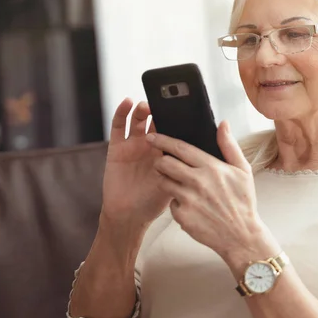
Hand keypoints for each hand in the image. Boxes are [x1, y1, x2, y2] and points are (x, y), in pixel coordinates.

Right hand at [100, 98, 171, 226]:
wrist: (129, 215)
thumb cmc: (153, 202)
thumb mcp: (174, 182)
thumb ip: (182, 167)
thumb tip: (200, 153)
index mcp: (166, 151)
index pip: (172, 128)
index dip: (176, 116)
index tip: (183, 104)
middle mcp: (150, 145)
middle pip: (156, 120)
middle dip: (160, 110)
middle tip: (165, 101)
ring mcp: (133, 144)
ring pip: (138, 120)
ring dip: (142, 109)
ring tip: (147, 104)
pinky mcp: (117, 147)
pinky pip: (119, 127)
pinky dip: (121, 113)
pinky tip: (127, 102)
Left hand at [146, 121, 271, 258]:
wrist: (241, 235)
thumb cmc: (243, 202)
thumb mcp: (243, 170)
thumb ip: (230, 145)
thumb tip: (223, 124)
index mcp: (211, 167)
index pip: (180, 148)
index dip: (162, 140)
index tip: (152, 136)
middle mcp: (198, 182)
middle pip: (164, 163)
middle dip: (160, 160)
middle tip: (163, 162)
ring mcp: (189, 200)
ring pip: (163, 182)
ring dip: (166, 180)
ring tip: (177, 183)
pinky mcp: (182, 216)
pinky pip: (170, 203)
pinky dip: (176, 202)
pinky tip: (189, 204)